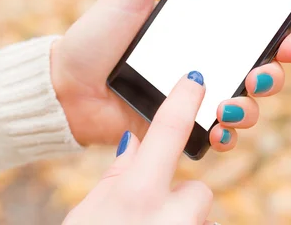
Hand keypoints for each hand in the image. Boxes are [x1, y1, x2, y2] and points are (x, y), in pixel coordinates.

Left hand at [51, 0, 290, 147]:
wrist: (67, 86)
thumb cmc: (97, 35)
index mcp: (201, 31)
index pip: (253, 32)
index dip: (280, 34)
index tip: (289, 35)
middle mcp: (205, 64)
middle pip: (261, 70)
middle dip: (274, 74)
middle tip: (262, 71)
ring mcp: (196, 98)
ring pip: (247, 106)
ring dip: (252, 108)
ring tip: (229, 104)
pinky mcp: (182, 127)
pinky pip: (218, 136)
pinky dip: (226, 136)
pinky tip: (218, 130)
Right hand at [63, 73, 217, 224]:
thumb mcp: (90, 208)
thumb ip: (116, 172)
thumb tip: (133, 144)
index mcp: (138, 192)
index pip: (169, 129)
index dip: (184, 100)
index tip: (194, 80)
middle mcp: (170, 216)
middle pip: (196, 190)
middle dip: (179, 195)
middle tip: (152, 210)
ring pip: (201, 217)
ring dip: (181, 221)